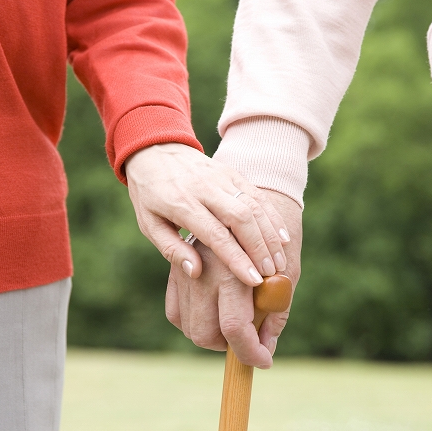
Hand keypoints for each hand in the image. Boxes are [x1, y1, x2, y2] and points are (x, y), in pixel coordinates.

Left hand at [125, 143, 289, 286]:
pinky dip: (272, 217)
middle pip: (241, 218)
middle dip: (260, 248)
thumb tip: (196, 273)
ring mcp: (221, 177)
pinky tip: (282, 238)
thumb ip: (172, 249)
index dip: (237, 259)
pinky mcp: (232, 173)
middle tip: (271, 273)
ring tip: (279, 262)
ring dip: (270, 235)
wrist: (154, 149)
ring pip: (254, 205)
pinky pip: (257, 195)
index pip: (216, 234)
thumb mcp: (149, 224)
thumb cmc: (150, 196)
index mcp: (181, 203)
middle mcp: (205, 188)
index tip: (253, 280)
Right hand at [165, 189, 301, 367]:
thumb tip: (266, 346)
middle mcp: (203, 272)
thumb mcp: (287, 274)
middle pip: (206, 335)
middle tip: (250, 338)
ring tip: (236, 320)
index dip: (252, 353)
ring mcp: (185, 272)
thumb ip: (277, 312)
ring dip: (214, 336)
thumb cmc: (276, 243)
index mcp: (233, 270)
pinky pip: (177, 314)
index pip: (236, 327)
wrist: (250, 206)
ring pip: (190, 329)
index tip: (265, 361)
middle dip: (231, 347)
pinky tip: (215, 313)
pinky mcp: (175, 271)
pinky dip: (194, 323)